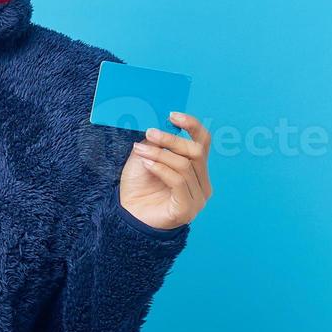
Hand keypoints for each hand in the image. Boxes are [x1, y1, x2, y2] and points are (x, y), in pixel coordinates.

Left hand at [118, 111, 212, 229]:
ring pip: (184, 166)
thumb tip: (162, 124)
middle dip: (171, 140)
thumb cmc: (139, 187)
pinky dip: (161, 169)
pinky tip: (147, 165)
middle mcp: (202, 184)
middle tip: (150, 132)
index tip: (173, 115)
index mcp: (197, 170)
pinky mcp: (187, 209)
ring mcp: (197, 198)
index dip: (192, 126)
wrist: (127, 216)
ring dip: (160, 155)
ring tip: (140, 151)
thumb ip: (157, 143)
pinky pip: (178, 181)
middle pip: (195, 152)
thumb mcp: (146, 157)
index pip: (203, 143)